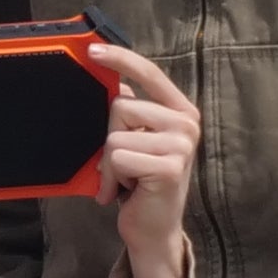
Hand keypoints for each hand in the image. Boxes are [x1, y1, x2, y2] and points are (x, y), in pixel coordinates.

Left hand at [89, 45, 199, 277]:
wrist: (152, 227)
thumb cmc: (139, 181)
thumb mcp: (135, 140)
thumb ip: (128, 111)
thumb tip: (108, 83)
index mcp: (179, 110)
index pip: (149, 73)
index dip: (120, 58)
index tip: (92, 49)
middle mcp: (186, 123)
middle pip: (120, 107)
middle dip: (107, 138)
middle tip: (120, 164)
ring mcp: (181, 145)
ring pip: (115, 135)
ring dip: (109, 163)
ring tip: (124, 178)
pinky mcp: (170, 167)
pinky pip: (119, 157)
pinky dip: (112, 178)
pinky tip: (126, 190)